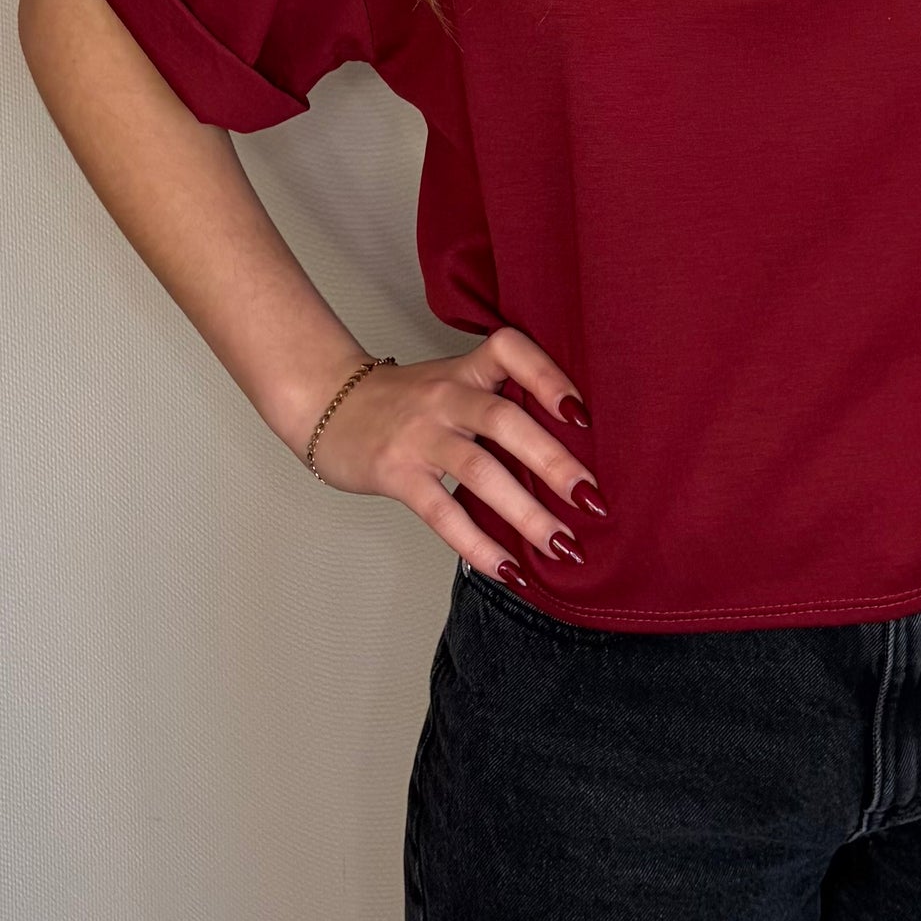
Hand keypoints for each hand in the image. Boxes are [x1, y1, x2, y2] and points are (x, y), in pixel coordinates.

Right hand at [308, 325, 603, 586]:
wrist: (327, 405)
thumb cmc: (404, 402)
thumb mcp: (451, 382)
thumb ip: (499, 401)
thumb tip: (571, 450)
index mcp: (466, 370)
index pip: (511, 351)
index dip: (550, 377)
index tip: (584, 416)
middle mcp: (445, 397)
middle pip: (505, 420)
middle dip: (555, 463)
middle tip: (593, 500)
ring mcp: (419, 436)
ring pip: (479, 471)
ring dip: (527, 513)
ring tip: (563, 546)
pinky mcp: (397, 474)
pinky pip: (443, 513)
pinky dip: (479, 544)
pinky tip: (509, 570)